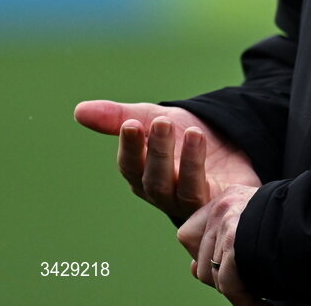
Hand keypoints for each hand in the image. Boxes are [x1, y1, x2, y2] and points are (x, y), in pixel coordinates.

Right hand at [74, 100, 259, 218]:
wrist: (231, 141)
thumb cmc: (185, 134)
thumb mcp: (155, 118)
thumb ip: (119, 116)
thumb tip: (78, 110)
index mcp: (144, 175)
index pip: (130, 167)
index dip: (130, 147)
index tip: (131, 124)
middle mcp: (164, 193)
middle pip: (155, 180)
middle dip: (157, 151)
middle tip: (162, 122)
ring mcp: (190, 200)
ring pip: (182, 189)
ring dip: (185, 161)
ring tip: (191, 131)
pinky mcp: (217, 201)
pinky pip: (207, 194)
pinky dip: (205, 170)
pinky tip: (203, 143)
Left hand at [178, 184, 261, 304]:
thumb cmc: (291, 225)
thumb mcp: (253, 223)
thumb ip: (222, 241)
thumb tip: (191, 268)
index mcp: (226, 198)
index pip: (189, 234)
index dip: (203, 256)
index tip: (228, 265)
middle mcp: (222, 205)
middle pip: (198, 261)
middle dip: (219, 278)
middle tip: (246, 281)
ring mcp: (227, 220)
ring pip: (211, 274)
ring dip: (233, 290)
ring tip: (255, 292)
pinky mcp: (234, 238)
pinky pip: (226, 281)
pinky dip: (242, 298)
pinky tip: (259, 302)